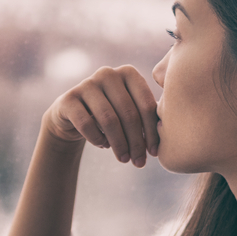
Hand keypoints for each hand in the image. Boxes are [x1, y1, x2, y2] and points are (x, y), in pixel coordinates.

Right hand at [43, 65, 158, 167]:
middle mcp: (107, 73)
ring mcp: (86, 84)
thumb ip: (147, 117)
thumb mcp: (130, 112)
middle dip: (136, 142)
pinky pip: (86, 124)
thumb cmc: (111, 115)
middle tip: (139, 162)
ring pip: (109, 120)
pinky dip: (98, 139)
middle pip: (128, 113)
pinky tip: (103, 146)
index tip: (154, 153)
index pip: (145, 104)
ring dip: (119, 144)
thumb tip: (168, 139)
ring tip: (124, 159)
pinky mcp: (68, 98)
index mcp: (128, 73)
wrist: (73, 116)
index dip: (152, 131)